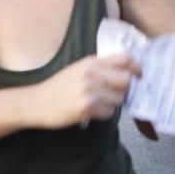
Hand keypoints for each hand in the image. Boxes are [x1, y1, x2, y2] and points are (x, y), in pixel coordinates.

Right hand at [25, 54, 140, 128]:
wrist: (35, 103)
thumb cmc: (59, 87)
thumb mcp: (78, 69)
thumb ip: (101, 68)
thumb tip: (128, 73)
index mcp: (91, 62)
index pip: (125, 59)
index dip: (136, 68)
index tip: (139, 76)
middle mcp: (91, 74)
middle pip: (126, 80)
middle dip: (124, 90)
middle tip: (114, 94)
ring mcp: (89, 90)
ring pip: (119, 99)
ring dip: (112, 104)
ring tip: (97, 103)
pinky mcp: (86, 107)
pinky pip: (109, 112)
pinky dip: (103, 114)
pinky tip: (90, 111)